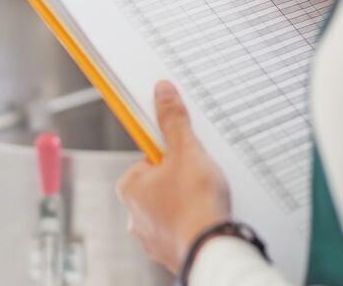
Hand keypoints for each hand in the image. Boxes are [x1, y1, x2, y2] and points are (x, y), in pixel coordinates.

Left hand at [116, 81, 230, 273]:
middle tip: (200, 177)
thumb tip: (162, 92)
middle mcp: (134, 214)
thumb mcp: (186, 151)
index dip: (172, 152)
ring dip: (187, 201)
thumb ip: (173, 121)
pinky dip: (192, 222)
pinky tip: (206, 218)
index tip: (187, 153)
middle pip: (160, 182)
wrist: (212, 249)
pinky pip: (180, 228)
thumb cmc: (195, 204)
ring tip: (206, 199)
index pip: (148, 158)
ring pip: (170, 206)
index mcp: (130, 187)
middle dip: (181, 177)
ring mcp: (150, 236)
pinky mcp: (169, 251)